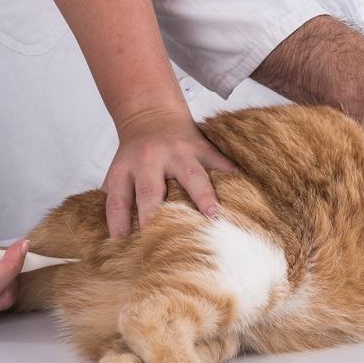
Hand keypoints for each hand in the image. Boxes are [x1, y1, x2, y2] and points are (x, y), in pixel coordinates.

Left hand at [103, 109, 236, 236]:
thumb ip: (118, 201)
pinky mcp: (202, 147)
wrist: (151, 114)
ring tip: (214, 217)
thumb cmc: (135, 154)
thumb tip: (118, 244)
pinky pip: (220, 163)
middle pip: (151, 192)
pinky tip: (246, 193)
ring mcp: (179, 153)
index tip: (126, 248)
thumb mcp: (118, 173)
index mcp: (125, 170)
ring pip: (191, 177)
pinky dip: (232, 178)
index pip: (118, 201)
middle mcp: (149, 161)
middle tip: (166, 242)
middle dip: (157, 217)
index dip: (119, 225)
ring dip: (203, 198)